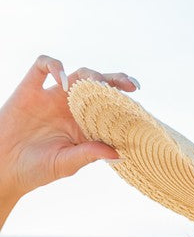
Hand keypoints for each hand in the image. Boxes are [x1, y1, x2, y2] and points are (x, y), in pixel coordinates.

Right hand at [0, 54, 139, 204]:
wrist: (4, 168)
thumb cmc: (37, 170)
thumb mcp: (67, 163)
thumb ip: (90, 154)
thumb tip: (118, 153)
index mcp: (83, 126)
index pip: (107, 107)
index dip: (123, 99)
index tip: (137, 95)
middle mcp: (70, 109)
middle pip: (97, 85)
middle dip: (114, 81)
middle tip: (130, 86)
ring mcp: (51, 97)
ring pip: (76, 74)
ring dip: (89, 75)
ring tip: (96, 86)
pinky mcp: (29, 90)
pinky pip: (42, 66)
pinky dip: (54, 66)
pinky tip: (63, 81)